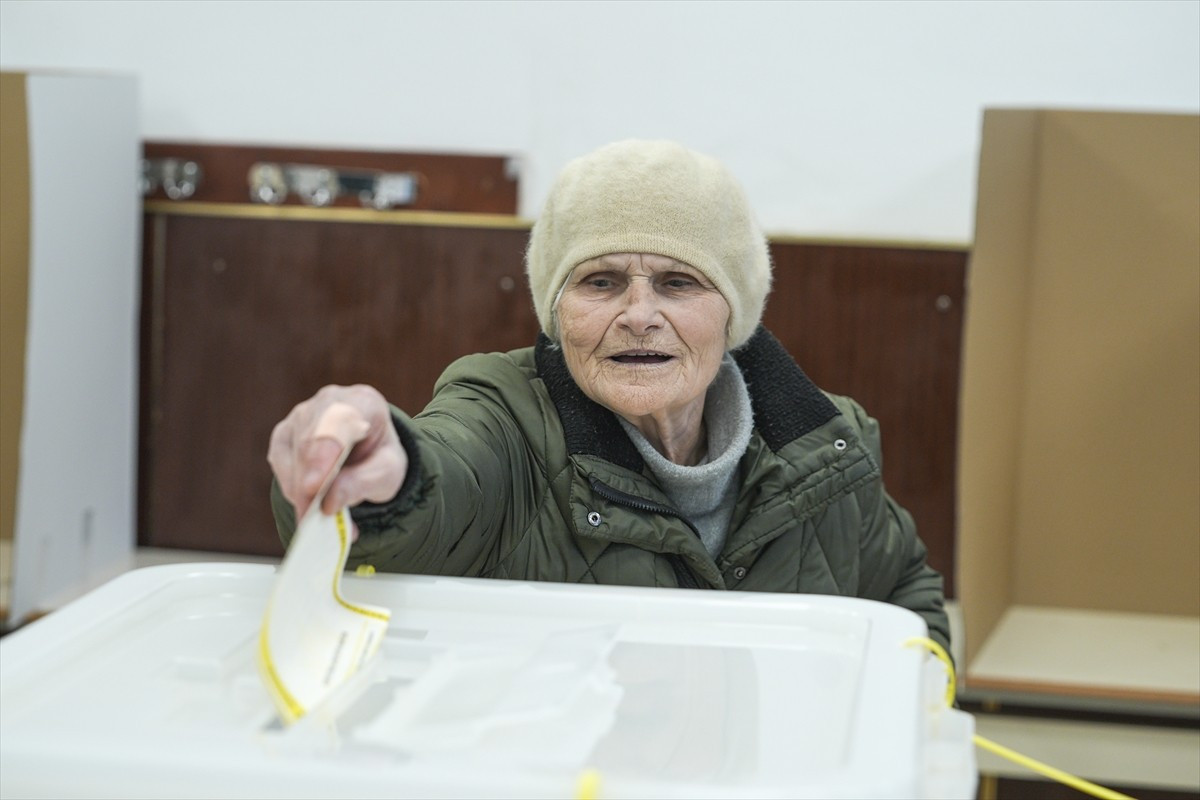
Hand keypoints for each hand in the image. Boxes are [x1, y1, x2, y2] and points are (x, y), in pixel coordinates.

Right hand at [268, 384, 407, 517]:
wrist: (369, 454)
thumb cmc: (379, 459)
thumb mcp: (386, 474)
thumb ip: (362, 484)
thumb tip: (328, 504)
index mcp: (362, 402)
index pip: (339, 424)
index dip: (324, 456)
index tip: (313, 488)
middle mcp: (328, 402)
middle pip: (309, 442)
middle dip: (308, 485)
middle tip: (312, 520)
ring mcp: (301, 416)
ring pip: (291, 456)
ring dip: (301, 494)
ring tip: (318, 522)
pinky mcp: (283, 435)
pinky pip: (281, 466)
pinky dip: (293, 492)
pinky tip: (310, 506)